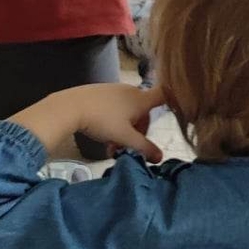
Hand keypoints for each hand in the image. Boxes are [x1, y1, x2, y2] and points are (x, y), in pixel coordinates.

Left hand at [14, 83, 164, 160]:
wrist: (68, 107)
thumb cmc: (101, 121)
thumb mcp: (124, 138)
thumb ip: (143, 148)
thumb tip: (160, 158)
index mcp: (140, 99)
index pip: (165, 95)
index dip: (175, 99)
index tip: (180, 105)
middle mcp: (130, 91)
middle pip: (143, 112)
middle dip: (138, 131)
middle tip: (127, 147)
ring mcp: (114, 90)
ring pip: (127, 112)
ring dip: (124, 129)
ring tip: (111, 146)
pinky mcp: (100, 92)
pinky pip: (114, 108)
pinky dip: (113, 121)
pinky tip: (101, 133)